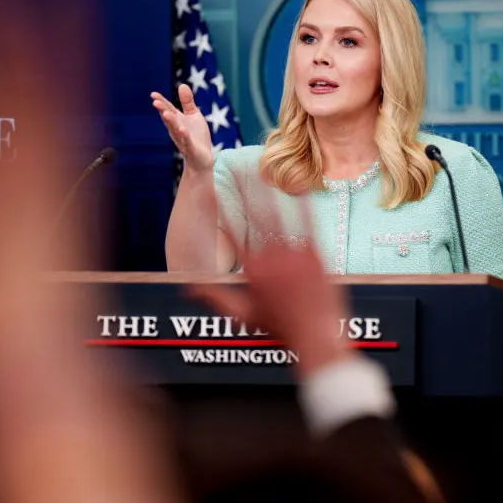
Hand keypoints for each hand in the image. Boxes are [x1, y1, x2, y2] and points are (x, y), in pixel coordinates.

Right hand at [152, 84, 213, 172]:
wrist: (202, 159)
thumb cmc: (197, 137)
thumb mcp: (194, 116)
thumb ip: (187, 102)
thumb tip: (182, 84)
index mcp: (177, 121)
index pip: (168, 110)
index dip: (161, 102)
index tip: (153, 94)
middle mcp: (177, 130)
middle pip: (169, 119)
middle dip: (162, 111)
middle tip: (155, 102)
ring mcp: (183, 139)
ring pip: (175, 130)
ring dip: (171, 122)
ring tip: (166, 113)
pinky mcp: (191, 149)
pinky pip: (187, 142)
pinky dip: (184, 136)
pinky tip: (182, 130)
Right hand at [186, 173, 350, 375]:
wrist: (315, 335)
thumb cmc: (280, 327)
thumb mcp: (242, 313)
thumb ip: (214, 297)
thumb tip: (187, 288)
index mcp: (251, 270)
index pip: (230, 233)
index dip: (219, 209)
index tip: (209, 191)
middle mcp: (269, 257)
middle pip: (252, 216)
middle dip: (242, 189)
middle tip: (233, 166)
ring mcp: (293, 253)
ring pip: (278, 215)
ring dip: (268, 191)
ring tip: (261, 170)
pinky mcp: (315, 253)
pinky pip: (307, 222)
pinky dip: (302, 203)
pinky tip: (299, 186)